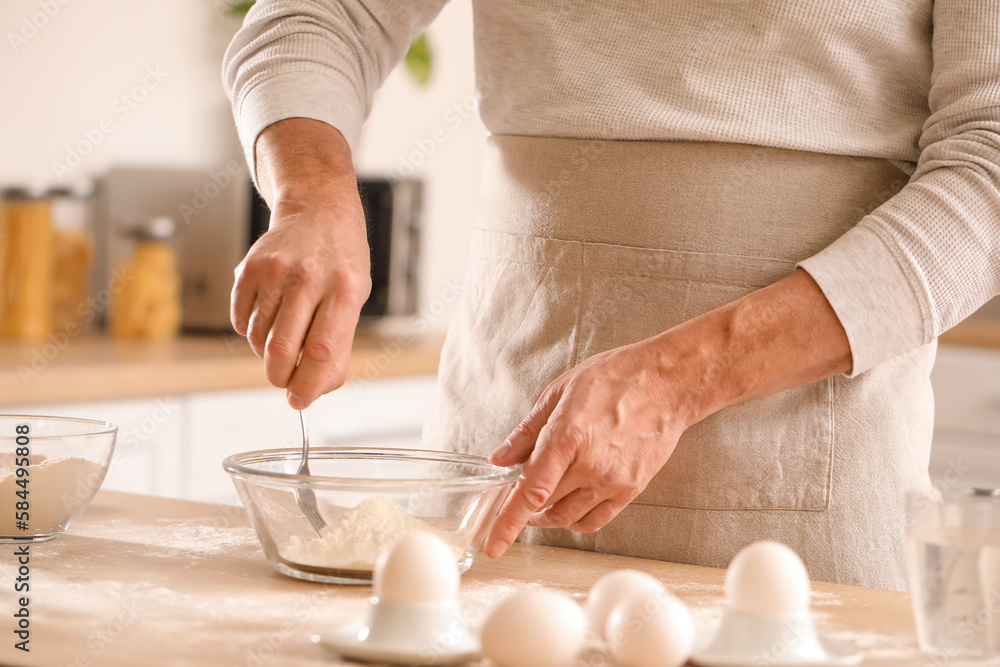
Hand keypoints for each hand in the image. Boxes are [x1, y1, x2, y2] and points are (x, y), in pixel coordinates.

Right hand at [230, 119, 371, 408]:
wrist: (318, 211)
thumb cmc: (341, 264)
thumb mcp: (355, 301)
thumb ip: (339, 347)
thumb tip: (314, 390)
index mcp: (344, 290)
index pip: (323, 351)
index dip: (308, 385)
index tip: (299, 401)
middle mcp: (309, 278)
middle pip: (283, 349)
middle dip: (279, 377)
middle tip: (283, 380)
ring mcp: (276, 272)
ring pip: (258, 338)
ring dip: (266, 353)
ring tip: (283, 338)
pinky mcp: (249, 268)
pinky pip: (240, 320)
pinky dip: (249, 332)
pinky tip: (268, 319)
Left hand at [485, 337, 692, 556]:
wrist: (668, 383)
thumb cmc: (616, 378)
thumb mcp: (560, 391)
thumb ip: (528, 430)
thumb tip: (500, 458)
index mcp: (568, 437)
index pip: (531, 491)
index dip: (508, 522)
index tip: (494, 545)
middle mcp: (590, 465)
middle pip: (544, 504)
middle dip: (524, 505)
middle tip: (515, 495)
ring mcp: (612, 481)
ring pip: (567, 517)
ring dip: (547, 515)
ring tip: (539, 502)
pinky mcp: (631, 489)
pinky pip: (595, 520)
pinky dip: (574, 521)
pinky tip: (567, 507)